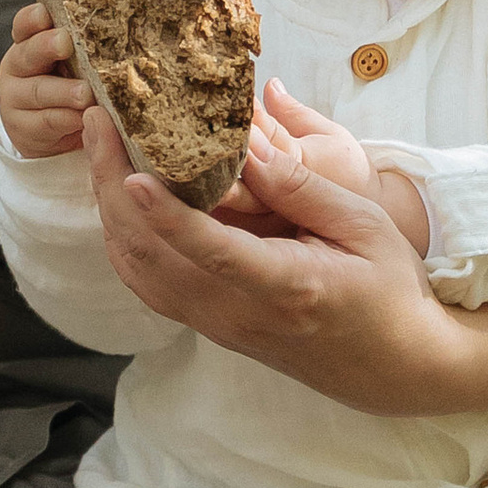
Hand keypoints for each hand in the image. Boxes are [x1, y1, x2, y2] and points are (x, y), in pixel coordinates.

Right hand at [0, 0, 95, 158]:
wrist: (55, 133)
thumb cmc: (72, 84)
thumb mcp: (76, 60)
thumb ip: (83, 44)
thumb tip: (117, 27)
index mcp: (30, 41)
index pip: (25, 24)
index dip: (33, 19)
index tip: (45, 14)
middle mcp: (18, 66)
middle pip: (28, 54)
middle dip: (47, 47)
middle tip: (65, 43)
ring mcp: (16, 98)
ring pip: (38, 91)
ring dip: (63, 91)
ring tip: (84, 93)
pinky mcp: (22, 128)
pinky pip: (46, 121)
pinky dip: (66, 120)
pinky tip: (83, 119)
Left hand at [82, 107, 480, 415]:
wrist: (390, 365)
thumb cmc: (388, 289)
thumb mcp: (365, 227)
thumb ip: (301, 187)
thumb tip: (244, 146)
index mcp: (284, 285)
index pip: (211, 252)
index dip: (166, 215)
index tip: (131, 173)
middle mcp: (236, 312)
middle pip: (151, 255)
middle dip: (111, 185)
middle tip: (96, 122)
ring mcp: (215, 323)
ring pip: (137, 269)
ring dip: (107, 207)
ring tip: (100, 145)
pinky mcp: (206, 324)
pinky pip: (146, 280)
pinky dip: (122, 234)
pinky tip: (119, 193)